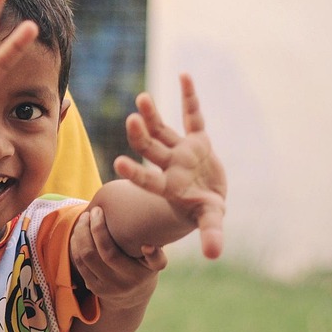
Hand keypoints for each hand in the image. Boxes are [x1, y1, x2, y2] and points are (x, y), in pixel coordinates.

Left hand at [70, 206, 166, 307]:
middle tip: (90, 213)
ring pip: (83, 258)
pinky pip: (79, 264)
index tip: (98, 211)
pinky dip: (75, 246)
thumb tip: (148, 246)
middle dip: (86, 229)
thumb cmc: (145, 269)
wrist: (133, 297)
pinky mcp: (93, 288)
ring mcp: (103, 287)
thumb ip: (156, 256)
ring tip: (83, 219)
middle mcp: (117, 284)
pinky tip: (78, 233)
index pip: (110, 254)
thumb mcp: (155, 265)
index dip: (100, 232)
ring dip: (79, 236)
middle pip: (92, 254)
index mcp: (134, 276)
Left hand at [113, 73, 226, 258]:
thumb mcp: (210, 220)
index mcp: (170, 187)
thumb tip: (214, 256)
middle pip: (151, 150)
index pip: (148, 180)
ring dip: (153, 115)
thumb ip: (211, 234)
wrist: (207, 196)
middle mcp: (170, 166)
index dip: (136, 173)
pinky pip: (193, 115)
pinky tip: (184, 75)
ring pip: (163, 130)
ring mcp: (181, 151)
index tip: (117, 163)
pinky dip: (190, 97)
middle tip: (130, 121)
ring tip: (140, 99)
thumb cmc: (204, 211)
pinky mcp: (197, 139)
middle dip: (141, 137)